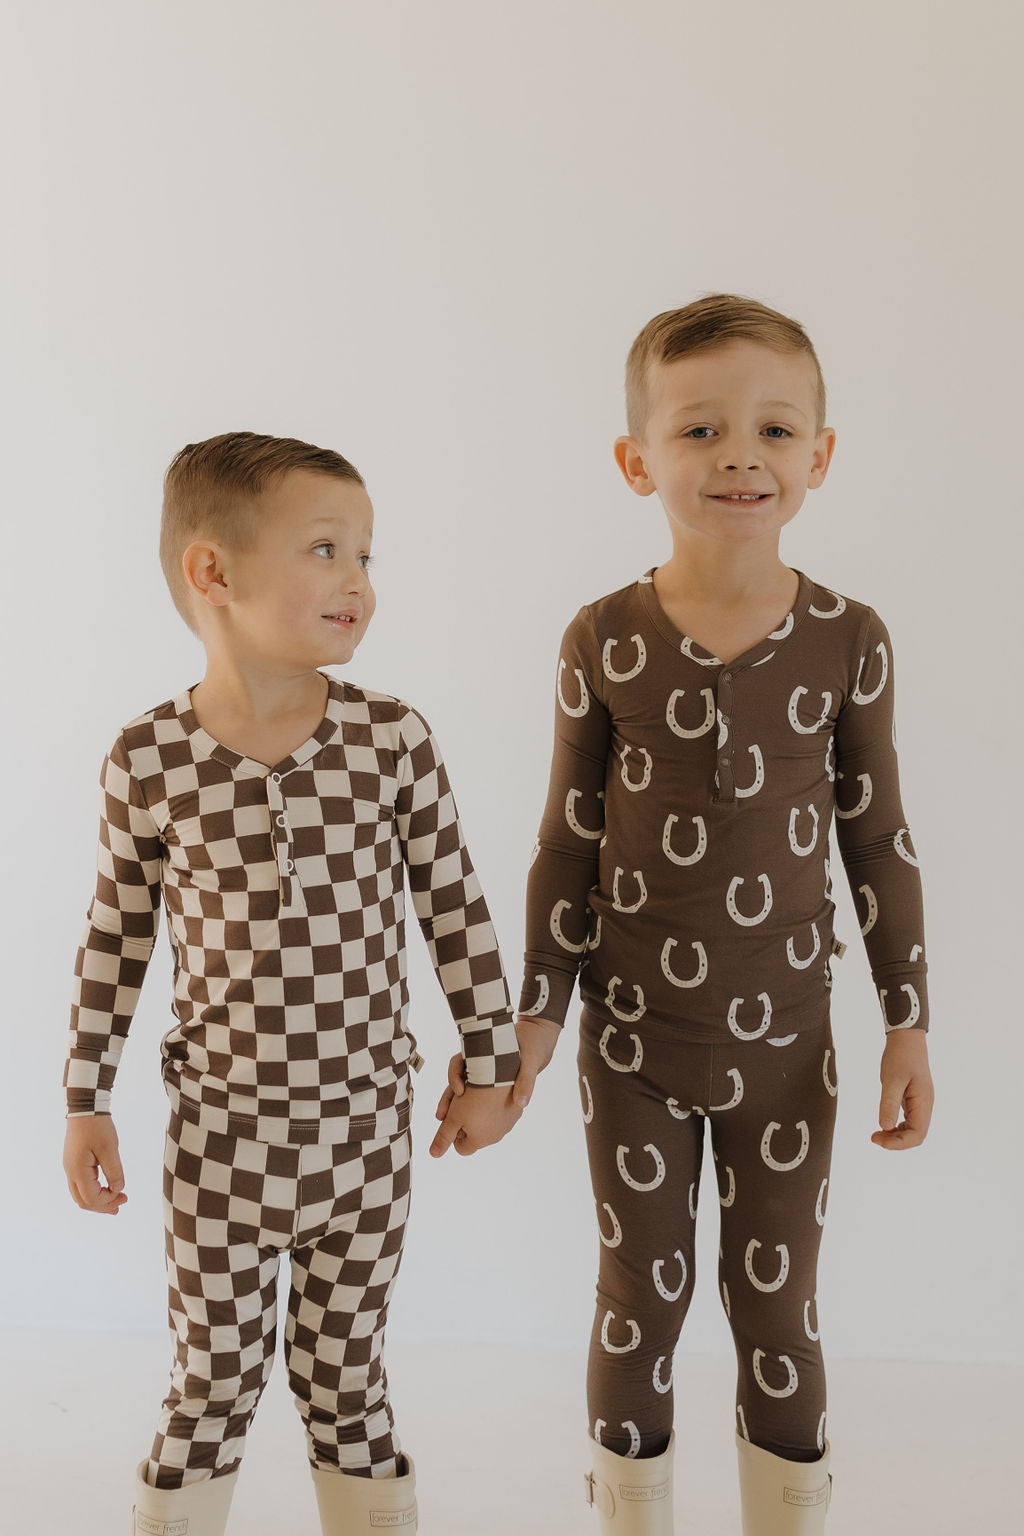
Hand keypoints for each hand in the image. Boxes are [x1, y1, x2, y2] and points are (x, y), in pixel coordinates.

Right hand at [63, 1115, 127, 1212]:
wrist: (85, 1107)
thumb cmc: (97, 1126)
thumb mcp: (109, 1148)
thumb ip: (114, 1170)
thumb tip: (118, 1189)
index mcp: (77, 1170)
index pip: (91, 1198)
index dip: (108, 1200)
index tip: (124, 1194)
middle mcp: (70, 1172)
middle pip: (83, 1200)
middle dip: (102, 1206)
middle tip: (120, 1206)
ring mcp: (71, 1167)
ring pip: (81, 1194)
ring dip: (98, 1200)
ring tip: (115, 1203)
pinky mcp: (74, 1162)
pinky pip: (81, 1184)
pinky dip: (94, 1191)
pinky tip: (106, 1189)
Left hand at [429, 1084, 521, 1157]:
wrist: (500, 1075)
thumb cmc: (476, 1097)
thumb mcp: (453, 1117)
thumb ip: (443, 1137)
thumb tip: (434, 1154)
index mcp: (480, 1140)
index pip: (461, 1147)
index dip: (454, 1133)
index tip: (454, 1118)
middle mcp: (496, 1135)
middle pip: (473, 1133)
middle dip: (464, 1119)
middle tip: (460, 1102)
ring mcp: (507, 1123)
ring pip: (486, 1121)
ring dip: (477, 1111)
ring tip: (472, 1094)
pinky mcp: (515, 1110)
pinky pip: (500, 1111)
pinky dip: (492, 1104)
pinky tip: (488, 1093)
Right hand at [434, 1015, 561, 1123]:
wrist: (535, 1044)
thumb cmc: (531, 1048)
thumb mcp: (530, 1062)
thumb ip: (525, 1081)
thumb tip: (522, 1104)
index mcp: (481, 1051)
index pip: (459, 1062)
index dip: (455, 1076)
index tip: (460, 1091)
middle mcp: (476, 1061)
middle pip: (455, 1078)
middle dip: (448, 1097)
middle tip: (442, 1115)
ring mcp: (479, 1072)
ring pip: (460, 1088)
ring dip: (452, 1104)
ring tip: (445, 1120)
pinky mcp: (485, 1081)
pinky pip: (470, 1094)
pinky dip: (466, 1106)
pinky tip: (465, 1122)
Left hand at [871, 1030, 933, 1149]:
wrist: (906, 1038)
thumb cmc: (900, 1056)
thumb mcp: (892, 1079)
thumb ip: (889, 1103)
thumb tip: (885, 1127)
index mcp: (924, 1102)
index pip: (918, 1134)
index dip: (900, 1143)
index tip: (880, 1141)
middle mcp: (925, 1106)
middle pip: (916, 1135)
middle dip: (896, 1141)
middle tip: (874, 1137)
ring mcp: (920, 1103)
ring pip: (912, 1129)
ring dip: (895, 1135)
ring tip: (876, 1134)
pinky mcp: (912, 1099)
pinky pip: (908, 1120)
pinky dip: (896, 1126)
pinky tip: (884, 1124)